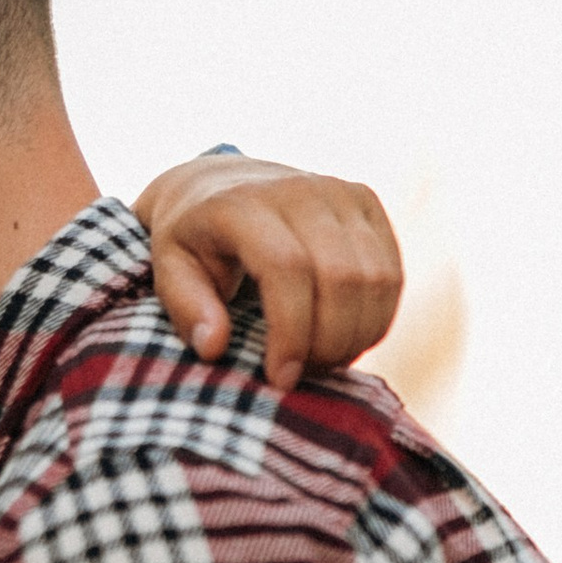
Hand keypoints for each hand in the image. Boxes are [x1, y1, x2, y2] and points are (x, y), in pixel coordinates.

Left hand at [136, 154, 402, 392]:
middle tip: (304, 374)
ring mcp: (339, 191)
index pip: (287, 269)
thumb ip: (187, 308)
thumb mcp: (170, 270)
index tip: (281, 378)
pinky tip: (346, 338)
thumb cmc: (193, 241)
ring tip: (323, 360)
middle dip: (329, 342)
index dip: (293, 332)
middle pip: (340, 278)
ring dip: (357, 335)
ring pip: (375, 278)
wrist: (220, 184)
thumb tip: (214, 346)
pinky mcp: (367, 201)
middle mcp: (298, 188)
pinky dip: (377, 317)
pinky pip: (392, 272)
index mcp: (242, 204)